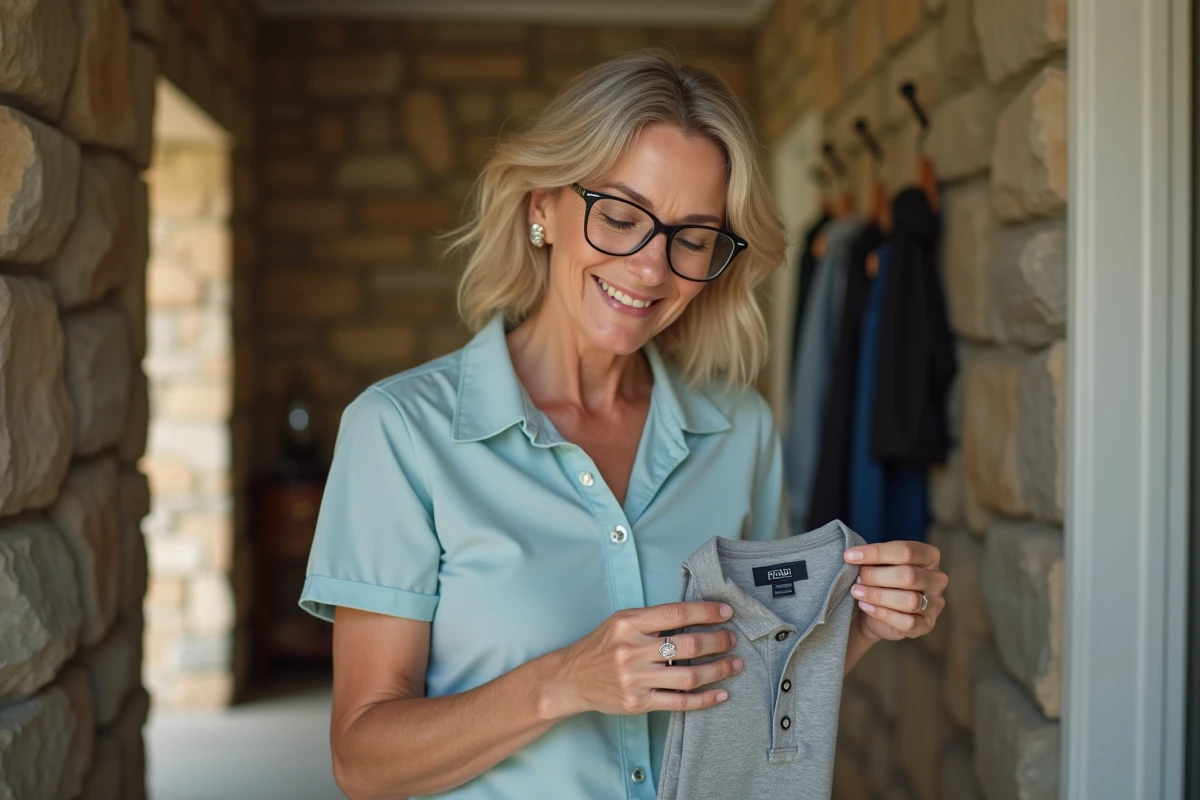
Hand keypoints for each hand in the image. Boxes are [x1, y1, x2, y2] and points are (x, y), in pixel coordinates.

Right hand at [544, 602, 743, 719]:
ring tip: (735, 664)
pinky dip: (705, 699)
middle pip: (688, 645)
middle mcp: (632, 650)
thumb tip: (696, 618)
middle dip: (718, 642)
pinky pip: (679, 702)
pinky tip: (722, 693)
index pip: (677, 614)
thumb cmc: (601, 646)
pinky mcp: (638, 703)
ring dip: (719, 670)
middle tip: (733, 639)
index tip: (726, 611)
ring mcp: (635, 679)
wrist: (572, 678)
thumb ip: (653, 620)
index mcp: (629, 624)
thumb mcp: (621, 622)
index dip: (706, 612)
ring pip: (689, 676)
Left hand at [844, 541, 947, 643]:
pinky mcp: (927, 625)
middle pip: (909, 575)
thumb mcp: (878, 563)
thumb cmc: (879, 579)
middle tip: (856, 578)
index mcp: (929, 556)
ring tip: (857, 591)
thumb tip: (854, 555)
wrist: (874, 611)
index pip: (906, 551)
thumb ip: (873, 558)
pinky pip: (907, 622)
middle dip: (876, 576)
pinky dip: (882, 613)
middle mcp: (937, 579)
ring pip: (909, 600)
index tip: (849, 556)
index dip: (876, 553)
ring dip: (877, 595)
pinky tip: (866, 606)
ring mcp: (935, 604)